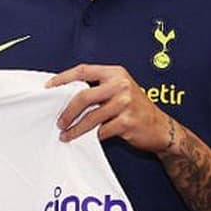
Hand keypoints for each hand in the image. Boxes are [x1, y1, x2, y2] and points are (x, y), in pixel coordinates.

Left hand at [46, 63, 173, 152]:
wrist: (162, 128)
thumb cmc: (136, 109)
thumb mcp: (120, 90)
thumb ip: (98, 89)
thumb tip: (66, 97)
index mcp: (115, 73)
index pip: (82, 70)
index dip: (63, 78)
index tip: (49, 87)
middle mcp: (120, 85)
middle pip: (83, 96)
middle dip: (67, 112)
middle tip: (59, 122)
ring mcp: (125, 104)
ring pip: (90, 117)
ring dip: (75, 129)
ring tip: (66, 135)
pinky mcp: (127, 122)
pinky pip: (101, 131)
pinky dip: (92, 137)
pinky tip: (87, 140)